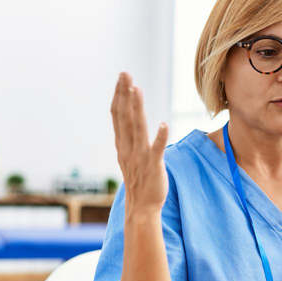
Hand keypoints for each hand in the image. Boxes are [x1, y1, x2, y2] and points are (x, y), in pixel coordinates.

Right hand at [110, 72, 168, 214]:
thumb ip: (128, 136)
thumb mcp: (128, 155)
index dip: (119, 95)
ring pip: (137, 128)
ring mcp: (140, 156)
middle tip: (125, 74)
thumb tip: (128, 117)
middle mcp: (128, 147)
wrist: (141, 207)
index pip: (118, 115)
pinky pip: (156, 150)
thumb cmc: (138, 180)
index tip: (122, 77)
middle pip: (124, 116)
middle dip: (124, 94)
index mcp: (122, 144)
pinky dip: (159, 137)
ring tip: (137, 89)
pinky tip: (163, 124)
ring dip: (137, 108)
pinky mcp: (153, 166)